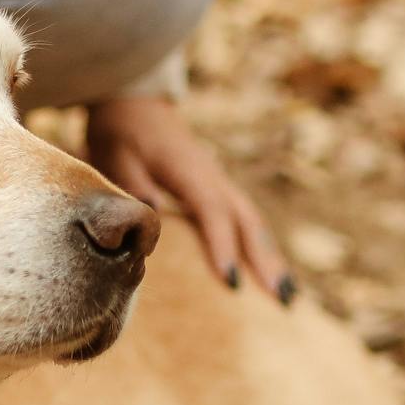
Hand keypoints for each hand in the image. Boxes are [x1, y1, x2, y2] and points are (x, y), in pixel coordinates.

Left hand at [84, 91, 291, 300]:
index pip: (211, 211)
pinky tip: (271, 275)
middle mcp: (212, 178)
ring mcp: (219, 183)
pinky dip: (261, 248)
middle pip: (246, 221)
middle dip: (265, 261)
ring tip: (288, 297)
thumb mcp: (116, 155)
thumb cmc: (122, 133)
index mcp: (189, 169)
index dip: (222, 246)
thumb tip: (153, 210)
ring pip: (252, 223)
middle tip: (283, 300)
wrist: (133, 105)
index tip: (231, 281)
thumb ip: (133, 184)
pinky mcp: (217, 190)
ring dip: (271, 259)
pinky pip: (245, 222)